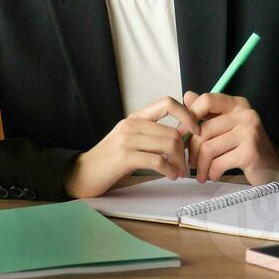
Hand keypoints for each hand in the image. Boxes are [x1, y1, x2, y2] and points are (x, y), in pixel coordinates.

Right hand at [64, 96, 201, 198]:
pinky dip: (170, 170)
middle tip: (186, 165)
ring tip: (178, 173)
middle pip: (173, 131)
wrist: (82, 174)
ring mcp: (128, 140)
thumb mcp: (131, 141)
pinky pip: (158, 160)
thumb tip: (182, 135)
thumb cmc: (110, 161)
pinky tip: (170, 176)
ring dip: (179, 162)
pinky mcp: (125, 157)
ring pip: (169, 144)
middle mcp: (131, 124)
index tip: (197, 130)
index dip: (187, 114)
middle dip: (185, 151)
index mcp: (135, 117)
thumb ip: (152, 134)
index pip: (168, 103)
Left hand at [185, 92, 278, 183]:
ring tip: (201, 173)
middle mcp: (245, 114)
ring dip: (200, 166)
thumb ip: (208, 113)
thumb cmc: (246, 147)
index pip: (206, 100)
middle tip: (191, 162)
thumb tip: (187, 96)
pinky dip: (211, 173)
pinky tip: (213, 176)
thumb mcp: (228, 126)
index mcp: (238, 104)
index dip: (189, 118)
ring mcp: (249, 132)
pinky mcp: (250, 152)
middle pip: (203, 129)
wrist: (273, 166)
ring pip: (208, 148)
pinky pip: (218, 163)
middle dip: (192, 150)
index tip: (182, 135)